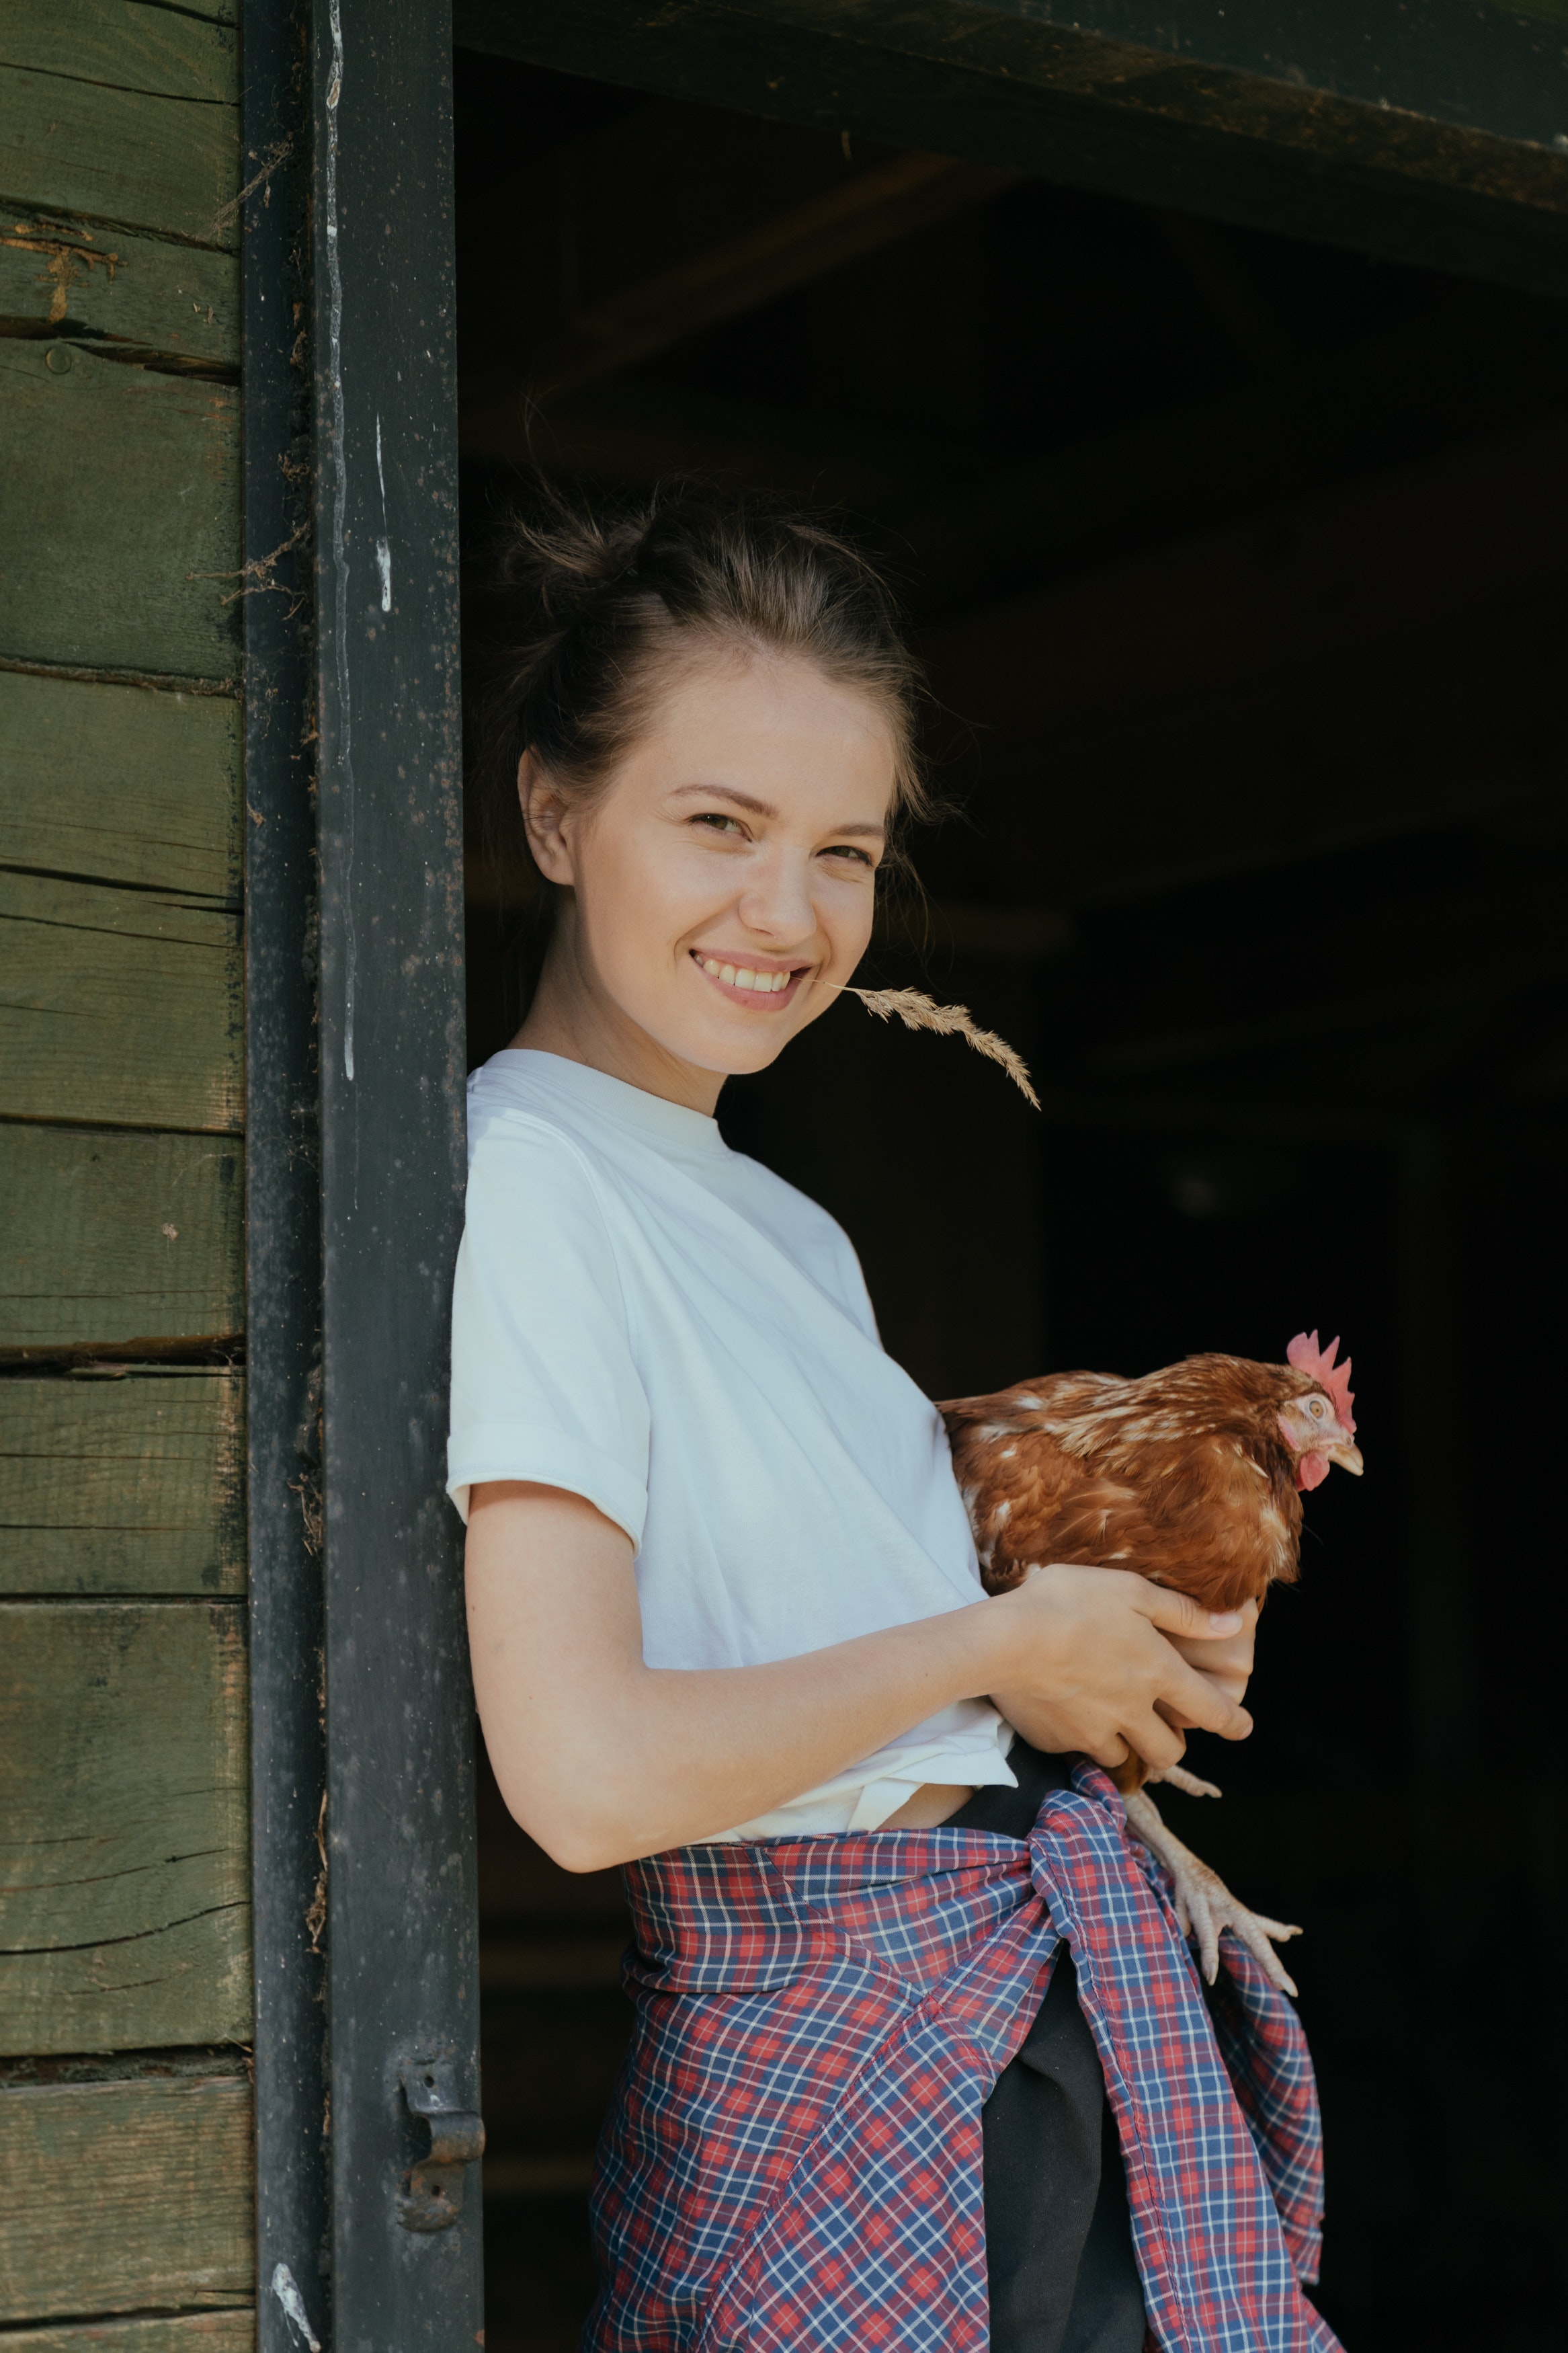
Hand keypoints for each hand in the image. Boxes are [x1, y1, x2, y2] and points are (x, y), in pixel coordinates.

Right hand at [985, 1563, 1253, 1773]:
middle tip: (1163, 1732)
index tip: (1242, 1728)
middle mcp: (1132, 1711)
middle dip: (1172, 1746)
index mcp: (1157, 1673)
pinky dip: (1083, 1739)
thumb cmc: (1070, 1603)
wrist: (1005, 1641)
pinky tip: (1069, 1714)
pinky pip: (1079, 1750)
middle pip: (1168, 1751)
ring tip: (1114, 1724)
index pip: (1210, 1709)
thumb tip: (1231, 1623)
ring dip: (1127, 1745)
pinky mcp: (1059, 1741)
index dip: (1232, 1722)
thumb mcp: (1131, 1591)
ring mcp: (1094, 1731)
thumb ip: (1182, 1612)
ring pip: (1125, 1756)